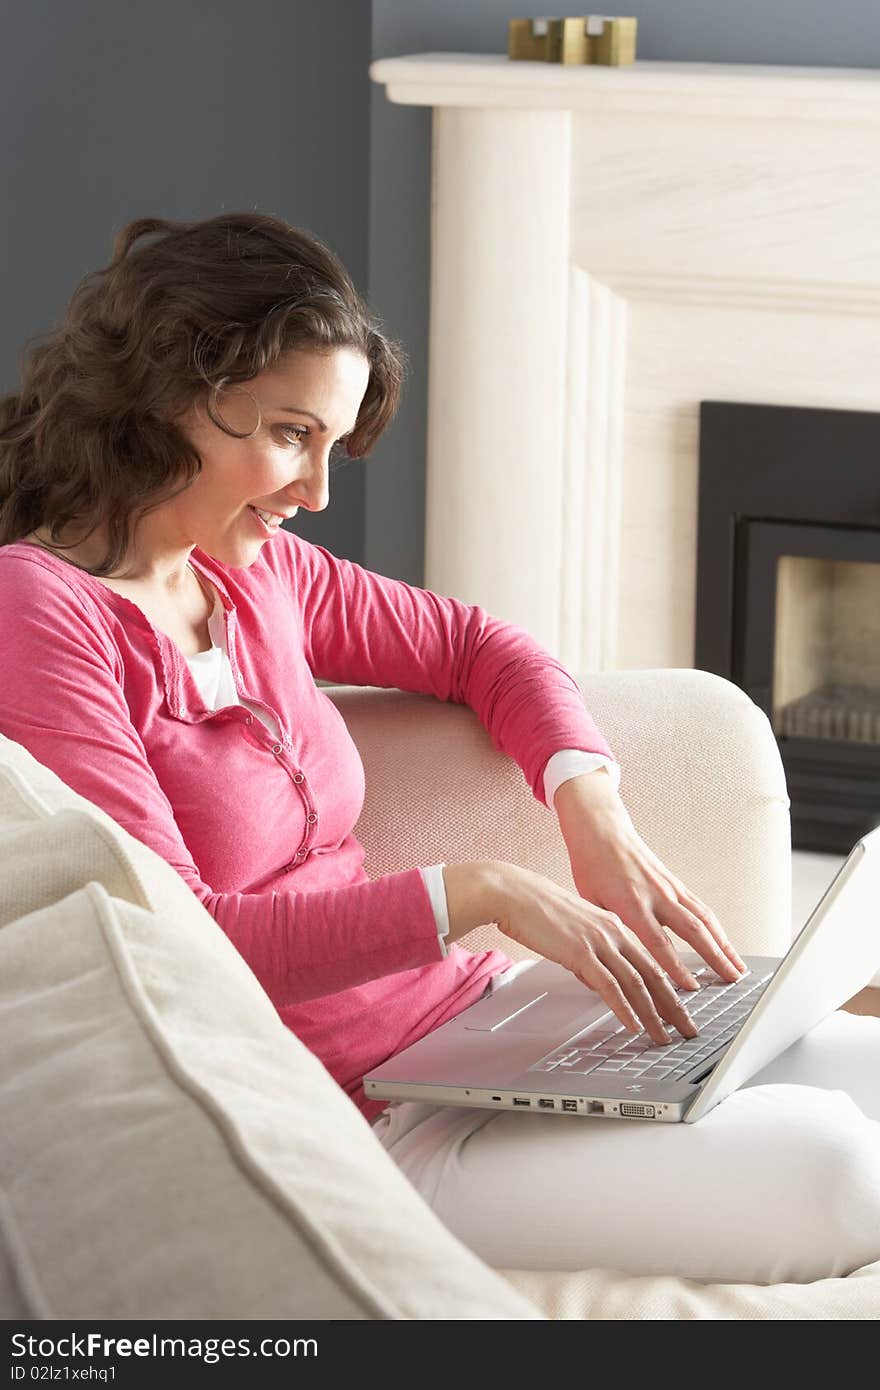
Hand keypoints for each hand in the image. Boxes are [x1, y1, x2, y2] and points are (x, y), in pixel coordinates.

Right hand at [443, 859, 702, 1044]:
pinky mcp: (581, 952)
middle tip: (688, 1029)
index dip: (669, 988)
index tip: (680, 1008)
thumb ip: (590, 955)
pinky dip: (624, 1009)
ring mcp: (599, 942)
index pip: (650, 962)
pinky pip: (609, 985)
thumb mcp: (573, 932)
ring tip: (665, 1036)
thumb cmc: (536, 908)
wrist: (513, 893)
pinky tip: (633, 1025)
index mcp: (614, 925)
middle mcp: (614, 932)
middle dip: (674, 1007)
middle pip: (653, 974)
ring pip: (637, 983)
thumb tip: (598, 981)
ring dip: (654, 1015)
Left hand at [553, 769, 746, 992]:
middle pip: (693, 931)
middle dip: (715, 958)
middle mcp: (656, 895)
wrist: (602, 831)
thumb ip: (607, 932)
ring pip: (705, 919)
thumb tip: (610, 963)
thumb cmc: (592, 866)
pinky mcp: (676, 884)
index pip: (658, 942)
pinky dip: (717, 929)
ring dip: (724, 945)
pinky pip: (701, 909)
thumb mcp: (590, 902)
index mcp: (631, 903)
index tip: (692, 986)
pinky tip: (725, 944)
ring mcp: (670, 888)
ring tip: (738, 968)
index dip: (676, 966)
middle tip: (730, 980)